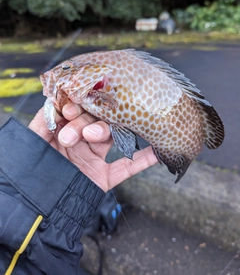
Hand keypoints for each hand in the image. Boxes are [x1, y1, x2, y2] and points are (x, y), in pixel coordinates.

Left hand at [29, 103, 157, 191]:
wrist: (40, 208)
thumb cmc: (34, 172)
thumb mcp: (35, 143)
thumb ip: (43, 122)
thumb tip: (56, 100)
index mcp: (65, 132)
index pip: (78, 113)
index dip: (77, 109)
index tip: (71, 110)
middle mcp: (82, 142)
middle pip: (96, 123)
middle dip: (87, 125)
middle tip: (76, 135)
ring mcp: (95, 158)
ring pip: (112, 138)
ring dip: (110, 133)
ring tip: (95, 137)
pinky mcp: (105, 176)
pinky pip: (126, 168)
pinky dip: (142, 161)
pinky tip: (157, 152)